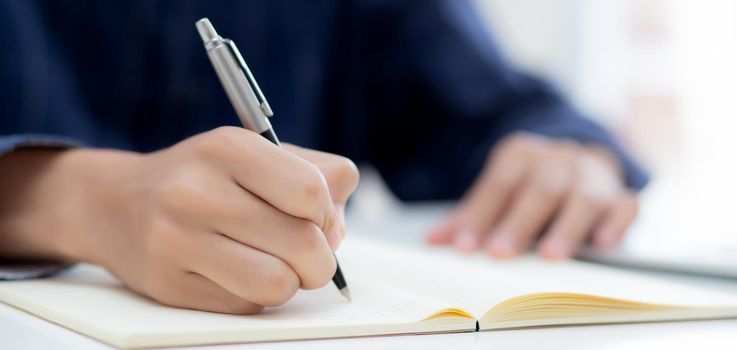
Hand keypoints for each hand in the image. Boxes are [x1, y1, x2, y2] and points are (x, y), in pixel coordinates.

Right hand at [0, 127, 358, 313]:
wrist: (116, 205)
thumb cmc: (203, 179)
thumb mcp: (256, 153)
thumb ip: (316, 175)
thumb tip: (338, 230)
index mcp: (228, 148)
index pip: (311, 191)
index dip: (327, 214)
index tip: (317, 219)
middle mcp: (197, 191)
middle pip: (303, 243)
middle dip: (321, 259)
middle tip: (310, 257)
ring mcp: (177, 240)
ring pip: (278, 284)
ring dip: (292, 283)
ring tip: (280, 268)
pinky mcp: (169, 284)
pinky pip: (246, 305)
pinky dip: (257, 295)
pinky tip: (238, 273)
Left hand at [426, 132, 637, 259]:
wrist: (576, 167)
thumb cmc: (526, 188)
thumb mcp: (496, 196)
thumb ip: (468, 217)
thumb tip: (432, 241)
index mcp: (521, 153)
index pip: (500, 183)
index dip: (482, 215)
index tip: (466, 245)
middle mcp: (559, 158)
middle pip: (541, 187)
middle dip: (519, 221)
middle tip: (500, 253)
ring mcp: (592, 174)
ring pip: (584, 196)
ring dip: (567, 226)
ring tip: (551, 256)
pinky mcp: (620, 195)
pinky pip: (626, 204)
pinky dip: (617, 222)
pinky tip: (604, 244)